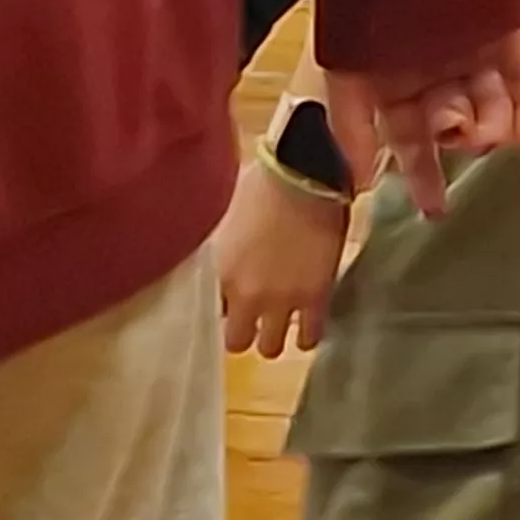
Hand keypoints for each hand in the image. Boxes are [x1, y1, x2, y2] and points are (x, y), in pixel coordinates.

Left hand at [215, 156, 352, 358]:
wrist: (308, 170)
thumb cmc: (262, 182)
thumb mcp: (223, 216)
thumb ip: (215, 248)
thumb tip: (206, 255)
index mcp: (218, 271)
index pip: (203, 314)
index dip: (214, 309)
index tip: (222, 305)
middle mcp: (245, 294)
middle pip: (234, 342)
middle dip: (241, 331)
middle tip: (250, 316)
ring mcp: (282, 300)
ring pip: (269, 348)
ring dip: (272, 337)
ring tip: (278, 322)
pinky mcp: (316, 298)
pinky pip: (309, 339)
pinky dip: (306, 336)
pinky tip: (306, 325)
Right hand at [324, 21, 519, 219]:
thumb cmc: (360, 0)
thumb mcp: (344, 71)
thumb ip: (353, 126)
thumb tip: (363, 183)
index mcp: (396, 76)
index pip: (413, 136)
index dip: (423, 172)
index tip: (434, 209)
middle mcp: (439, 64)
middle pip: (460, 120)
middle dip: (462, 137)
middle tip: (459, 135)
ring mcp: (478, 43)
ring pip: (496, 101)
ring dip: (495, 125)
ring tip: (488, 132)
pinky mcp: (510, 23)